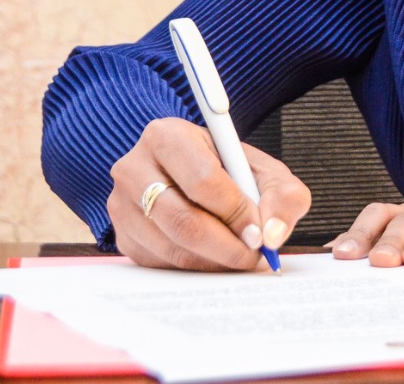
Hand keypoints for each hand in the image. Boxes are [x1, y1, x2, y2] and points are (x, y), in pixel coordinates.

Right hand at [107, 117, 310, 270]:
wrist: (189, 172)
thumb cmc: (229, 170)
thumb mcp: (263, 170)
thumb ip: (282, 196)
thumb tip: (272, 235)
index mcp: (167, 136)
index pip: (203, 181)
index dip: (236, 212)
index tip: (260, 234)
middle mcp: (133, 168)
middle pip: (183, 221)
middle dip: (227, 246)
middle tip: (255, 257)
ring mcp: (121, 204)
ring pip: (172, 247)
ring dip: (214, 262)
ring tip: (241, 258)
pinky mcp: (123, 235)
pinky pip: (160, 263)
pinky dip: (195, 268)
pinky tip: (216, 259)